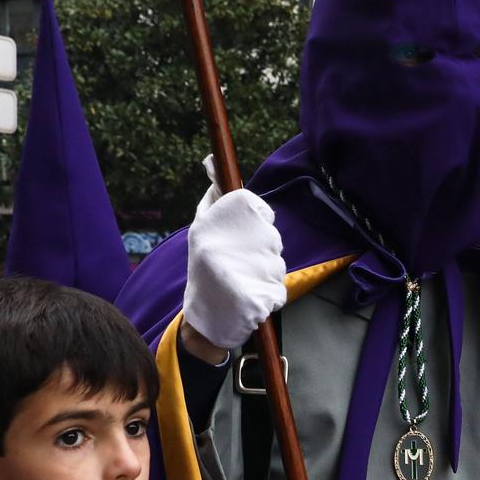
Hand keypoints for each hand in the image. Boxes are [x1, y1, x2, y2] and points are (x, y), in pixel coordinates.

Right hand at [184, 166, 286, 351]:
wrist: (204, 318)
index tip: (241, 239)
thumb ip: (213, 197)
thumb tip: (213, 162)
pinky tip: (250, 297)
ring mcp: (256, 265)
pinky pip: (279, 286)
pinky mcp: (264, 292)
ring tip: (241, 281)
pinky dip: (269, 293)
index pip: (261, 211)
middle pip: (271, 237)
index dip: (256, 226)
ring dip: (264, 272)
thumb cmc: (203, 269)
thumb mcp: (201, 228)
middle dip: (261, 252)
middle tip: (237, 265)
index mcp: (224, 219)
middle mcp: (241, 238)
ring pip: (276, 261)